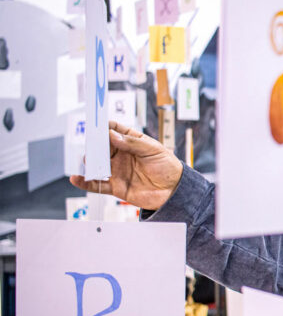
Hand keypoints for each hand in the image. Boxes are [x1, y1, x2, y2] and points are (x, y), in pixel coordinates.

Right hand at [69, 121, 183, 210]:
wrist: (174, 192)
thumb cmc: (168, 167)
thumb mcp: (154, 150)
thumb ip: (133, 143)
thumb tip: (112, 135)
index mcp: (132, 142)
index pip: (114, 131)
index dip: (104, 126)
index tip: (95, 123)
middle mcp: (122, 155)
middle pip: (102, 147)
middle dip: (94, 144)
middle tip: (91, 144)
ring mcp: (117, 170)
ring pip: (97, 164)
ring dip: (89, 162)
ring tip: (88, 161)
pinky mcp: (115, 187)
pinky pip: (97, 184)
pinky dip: (85, 182)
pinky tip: (76, 178)